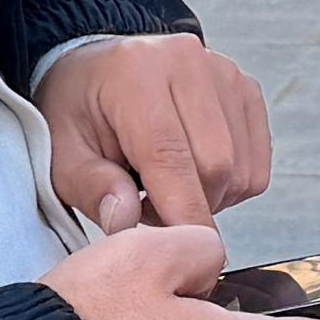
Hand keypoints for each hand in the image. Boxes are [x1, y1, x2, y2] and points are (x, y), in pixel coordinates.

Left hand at [40, 34, 272, 226]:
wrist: (96, 70)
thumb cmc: (79, 112)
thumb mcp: (62, 154)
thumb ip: (92, 188)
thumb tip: (125, 221)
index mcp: (136, 74)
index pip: (171, 156)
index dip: (181, 216)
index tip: (183, 256)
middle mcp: (187, 63)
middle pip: (216, 167)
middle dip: (188, 207)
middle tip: (147, 206)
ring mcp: (223, 72)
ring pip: (241, 170)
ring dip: (210, 197)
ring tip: (166, 185)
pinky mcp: (245, 89)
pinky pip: (257, 163)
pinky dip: (231, 184)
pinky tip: (194, 172)